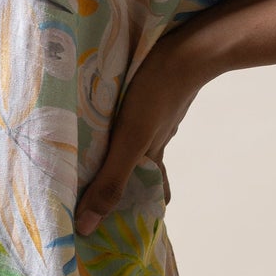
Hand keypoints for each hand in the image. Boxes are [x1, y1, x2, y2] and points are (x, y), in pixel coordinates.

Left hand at [74, 21, 208, 235]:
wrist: (189, 49)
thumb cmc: (156, 95)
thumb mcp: (129, 142)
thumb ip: (110, 181)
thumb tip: (87, 226)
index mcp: (151, 157)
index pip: (150, 193)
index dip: (140, 208)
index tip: (124, 224)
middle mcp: (156, 139)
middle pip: (141, 168)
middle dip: (126, 182)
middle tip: (103, 192)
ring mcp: (157, 115)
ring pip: (137, 140)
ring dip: (120, 150)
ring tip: (97, 153)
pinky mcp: (152, 92)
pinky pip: (135, 113)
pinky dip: (123, 119)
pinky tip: (112, 109)